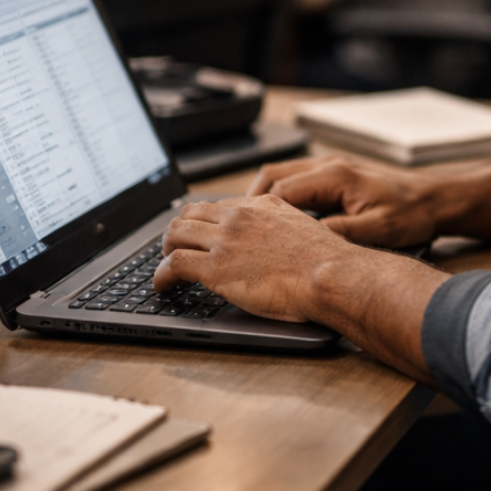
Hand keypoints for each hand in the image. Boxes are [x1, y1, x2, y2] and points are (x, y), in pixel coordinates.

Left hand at [154, 192, 449, 381]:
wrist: (329, 274)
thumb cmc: (326, 262)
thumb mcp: (302, 228)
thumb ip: (282, 225)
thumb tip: (274, 240)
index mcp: (261, 204)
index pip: (218, 205)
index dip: (201, 220)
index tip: (197, 231)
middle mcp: (239, 216)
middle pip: (190, 214)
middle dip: (177, 231)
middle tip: (174, 247)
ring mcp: (224, 241)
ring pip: (175, 234)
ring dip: (165, 250)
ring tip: (164, 264)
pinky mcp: (215, 268)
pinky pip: (174, 265)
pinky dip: (160, 275)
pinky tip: (161, 285)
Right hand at [247, 155, 440, 247]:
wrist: (435, 198)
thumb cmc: (411, 214)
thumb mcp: (377, 231)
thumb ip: (340, 235)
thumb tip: (305, 242)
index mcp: (335, 176)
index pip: (280, 191)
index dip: (257, 213)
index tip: (242, 233)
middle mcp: (329, 165)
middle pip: (273, 175)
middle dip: (251, 202)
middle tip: (238, 228)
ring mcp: (332, 166)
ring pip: (282, 174)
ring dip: (264, 196)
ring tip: (252, 224)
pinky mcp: (337, 173)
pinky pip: (297, 178)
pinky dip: (281, 194)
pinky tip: (280, 217)